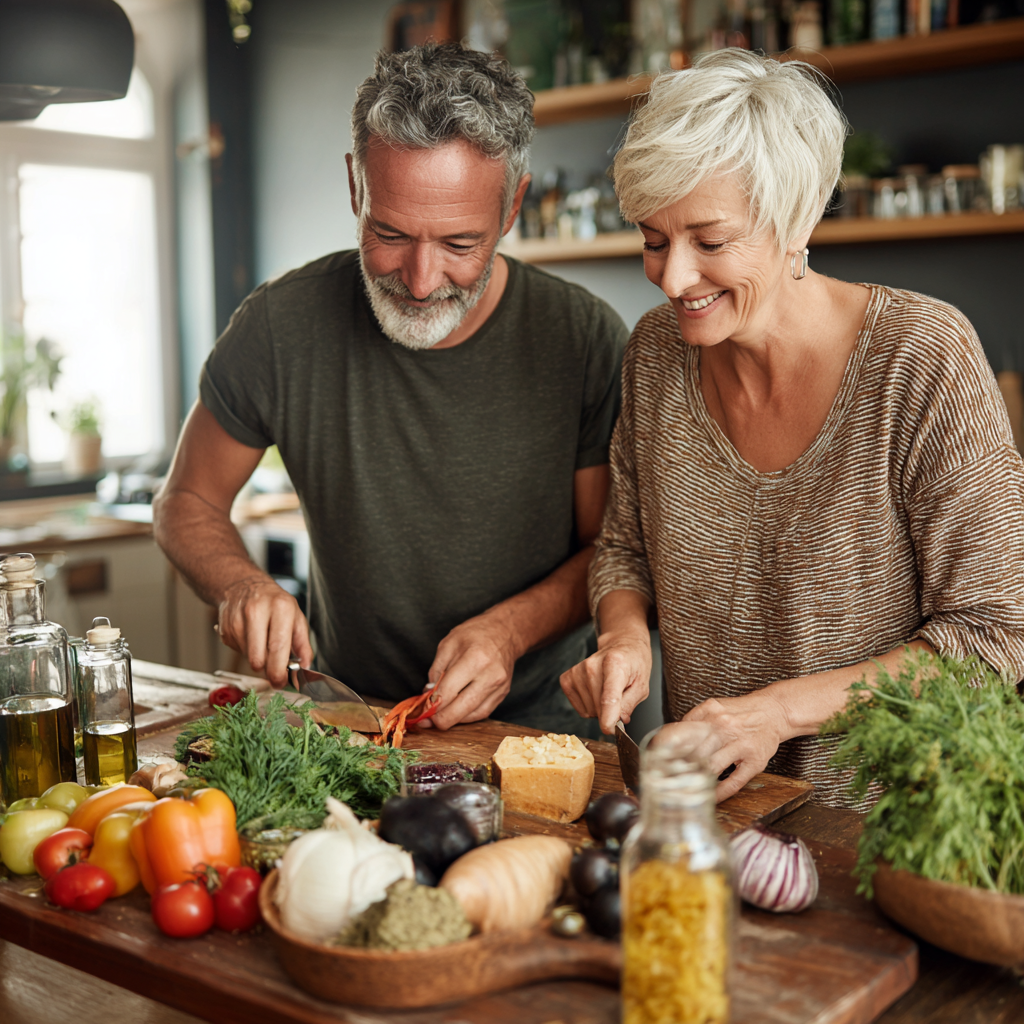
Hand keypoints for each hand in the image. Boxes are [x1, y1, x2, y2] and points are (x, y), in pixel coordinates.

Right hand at [216, 574, 312, 685]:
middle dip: (267, 671)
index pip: (278, 647)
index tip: (282, 681)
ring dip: (258, 659)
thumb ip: (303, 643)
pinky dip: (246, 651)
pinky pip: (237, 652)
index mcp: (280, 607)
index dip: (279, 670)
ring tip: (263, 642)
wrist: (243, 585)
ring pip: (248, 658)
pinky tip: (250, 637)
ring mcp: (237, 620)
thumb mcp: (296, 617)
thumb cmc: (274, 602)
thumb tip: (306, 666)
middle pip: (258, 658)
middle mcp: (256, 611)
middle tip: (274, 671)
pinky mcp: (224, 629)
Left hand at [422, 612, 519, 729]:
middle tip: (426, 720)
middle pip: (461, 709)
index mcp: (475, 659)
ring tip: (439, 716)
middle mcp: (490, 676)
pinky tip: (456, 712)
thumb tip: (429, 695)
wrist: (506, 632)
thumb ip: (436, 670)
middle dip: (440, 719)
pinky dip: (466, 716)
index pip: (448, 692)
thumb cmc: (476, 633)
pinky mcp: (503, 694)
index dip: (431, 705)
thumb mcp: (448, 643)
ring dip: (453, 719)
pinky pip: (482, 713)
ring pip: (472, 715)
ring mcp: (499, 687)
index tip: (421, 710)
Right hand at [559, 629, 650, 734]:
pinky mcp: (567, 678)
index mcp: (616, 664)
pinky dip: (589, 707)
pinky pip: (579, 708)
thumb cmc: (633, 664)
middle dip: (610, 713)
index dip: (608, 719)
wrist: (621, 645)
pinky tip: (596, 694)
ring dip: (600, 710)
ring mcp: (578, 671)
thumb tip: (615, 722)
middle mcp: (592, 665)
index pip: (608, 697)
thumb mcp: (642, 685)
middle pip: (598, 708)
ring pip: (589, 710)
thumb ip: (629, 705)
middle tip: (620, 700)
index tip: (610, 730)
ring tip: (608, 692)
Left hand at [659, 688, 791, 801]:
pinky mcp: (755, 761)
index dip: (666, 748)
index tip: (656, 760)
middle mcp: (724, 728)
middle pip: (695, 752)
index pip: (682, 733)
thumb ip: (694, 719)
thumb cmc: (742, 712)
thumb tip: (670, 735)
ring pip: (712, 767)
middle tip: (666, 781)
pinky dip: (721, 792)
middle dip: (679, 768)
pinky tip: (711, 797)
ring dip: (697, 781)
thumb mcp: (715, 706)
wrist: (774, 711)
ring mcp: (741, 745)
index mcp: (711, 714)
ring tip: (685, 790)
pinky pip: (734, 781)